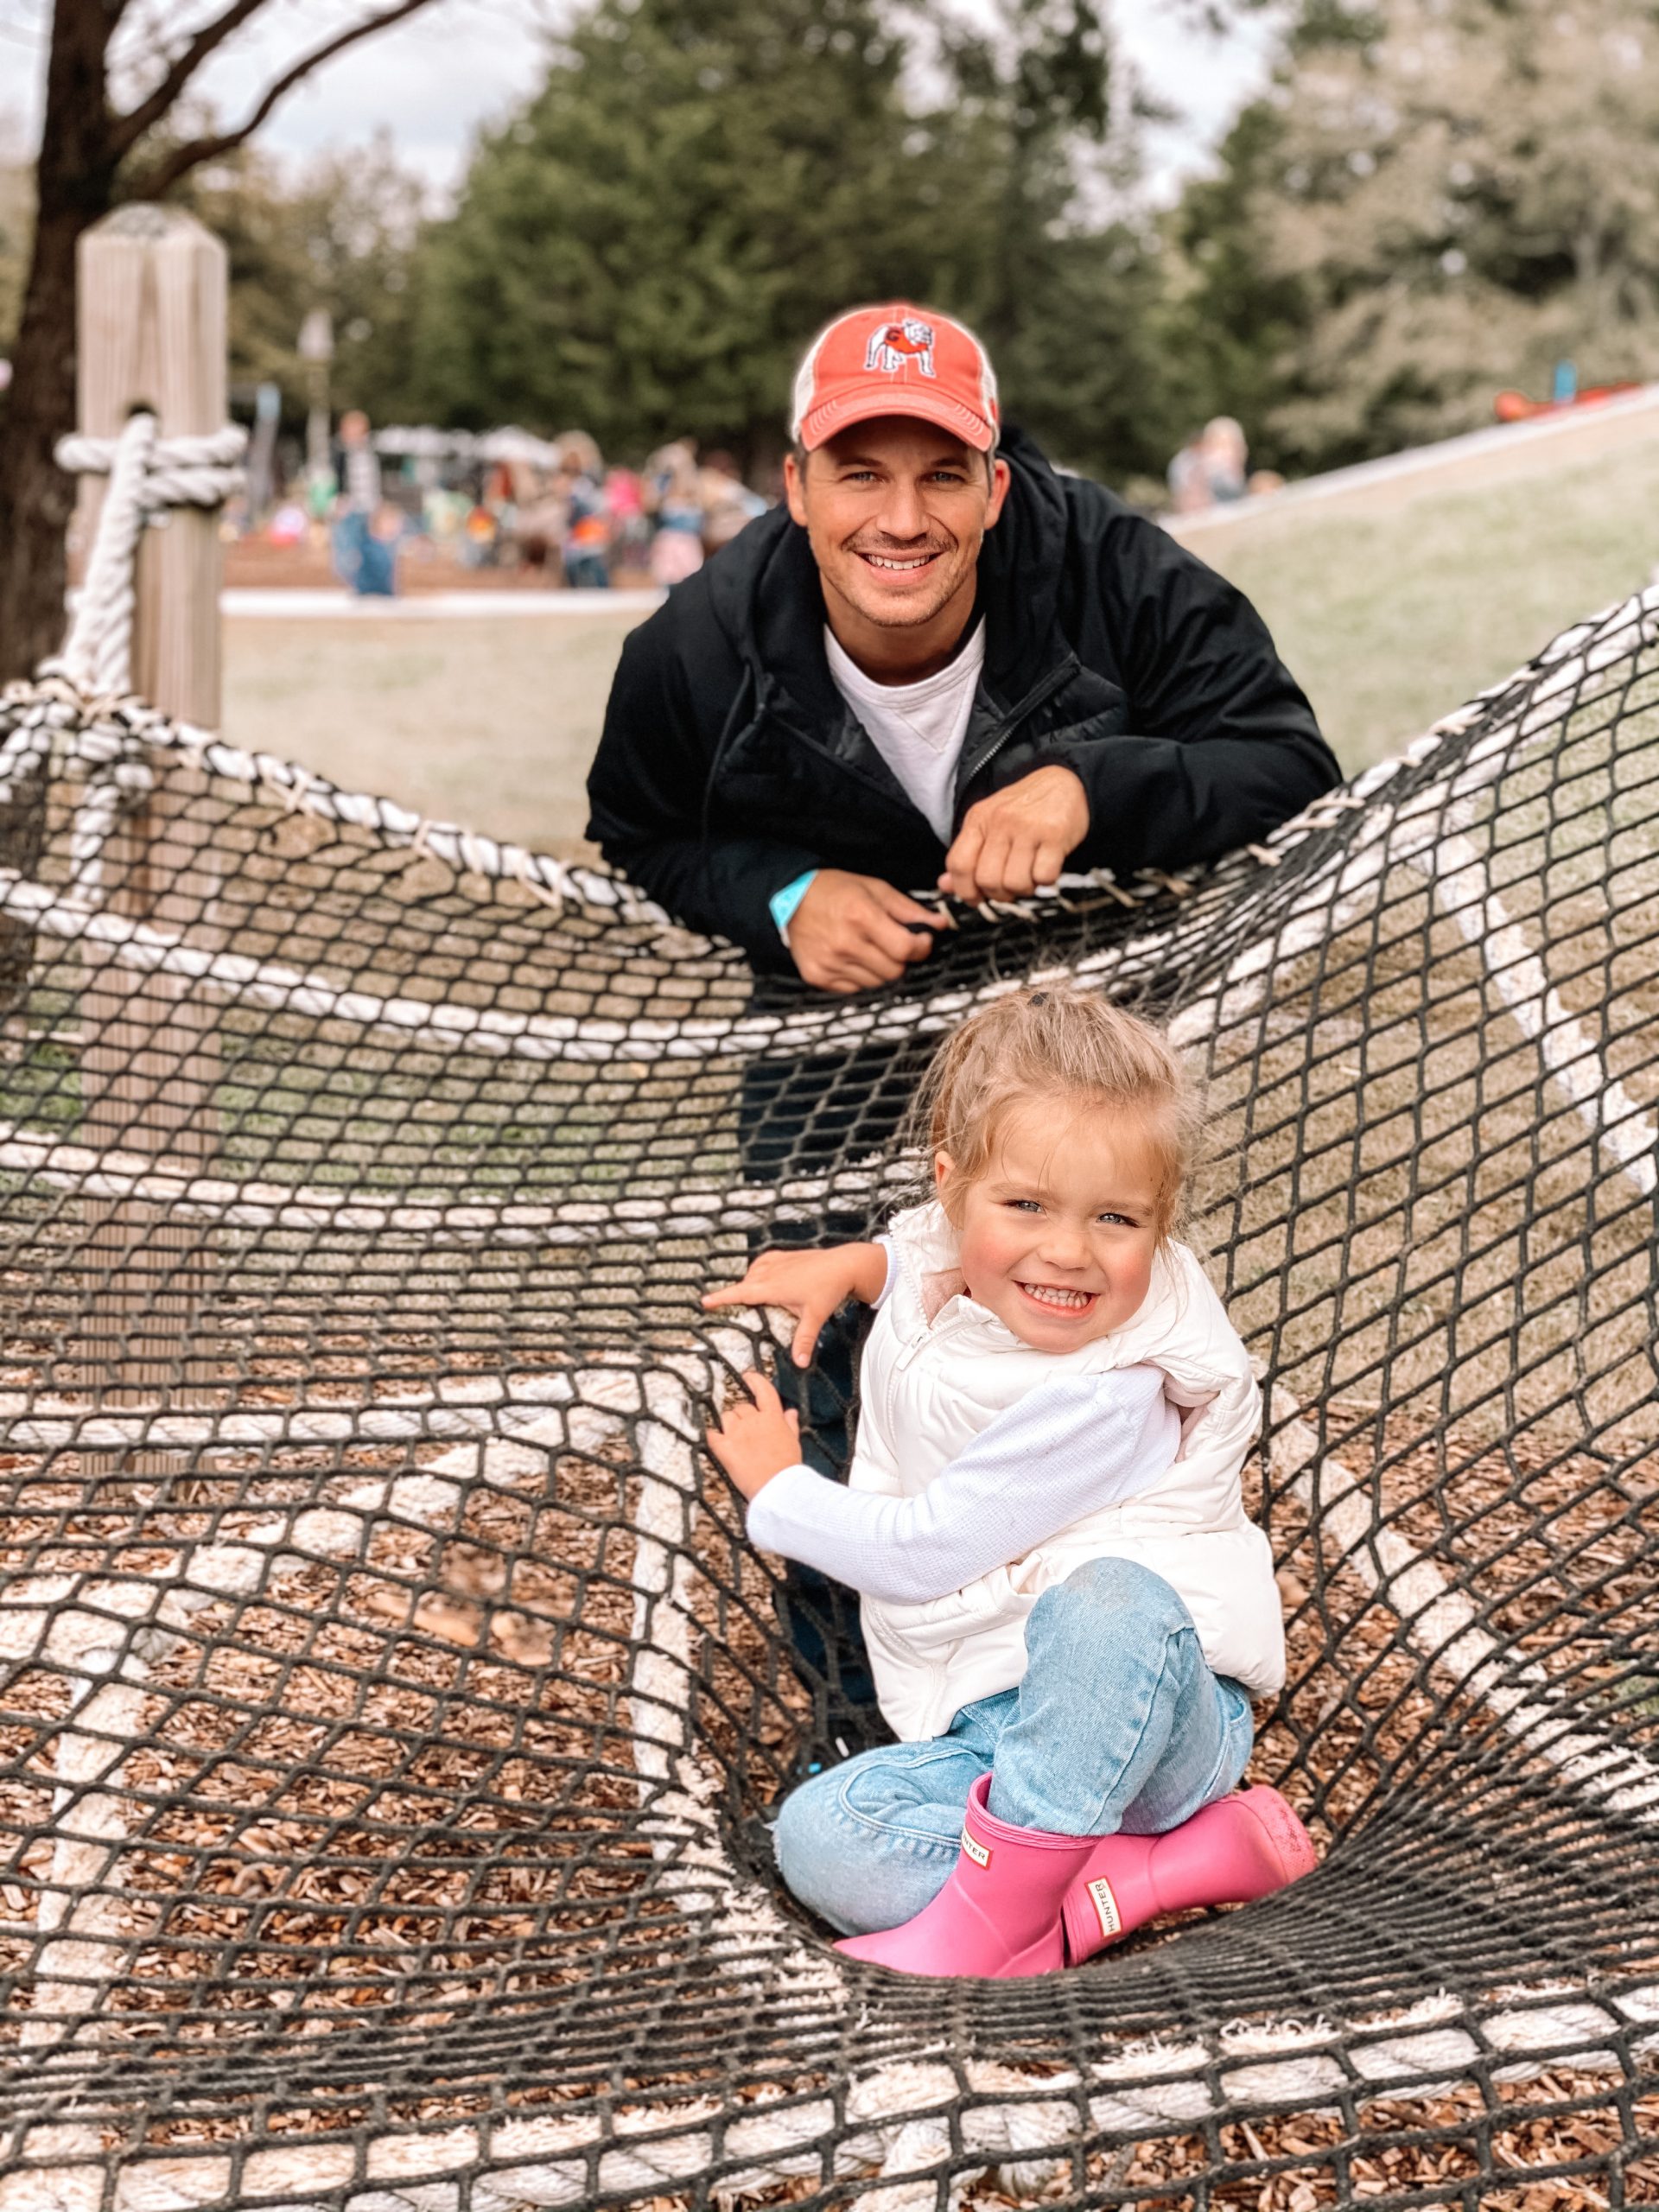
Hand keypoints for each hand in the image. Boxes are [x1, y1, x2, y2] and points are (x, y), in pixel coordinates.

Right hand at [702, 1242, 886, 1365]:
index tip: (704, 1301)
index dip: (721, 1298)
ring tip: (746, 1297)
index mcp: (772, 1286)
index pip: (740, 1293)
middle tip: (722, 1306)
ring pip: (753, 1272)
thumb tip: (798, 1363)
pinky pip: (763, 1262)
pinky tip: (762, 1276)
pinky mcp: (785, 1256)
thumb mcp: (814, 1316)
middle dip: (733, 1294)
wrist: (845, 1264)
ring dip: (747, 1283)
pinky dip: (758, 1270)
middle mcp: (771, 1271)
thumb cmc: (829, 1288)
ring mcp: (778, 1261)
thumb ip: (803, 1340)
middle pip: (744, 1284)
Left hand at [706, 1371, 800, 1499]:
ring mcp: (737, 1432)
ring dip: (728, 1425)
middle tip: (746, 1431)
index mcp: (773, 1417)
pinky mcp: (723, 1447)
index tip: (748, 1376)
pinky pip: (711, 1434)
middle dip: (742, 1416)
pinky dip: (712, 1436)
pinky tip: (715, 1441)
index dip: (754, 1380)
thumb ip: (790, 1425)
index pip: (763, 1390)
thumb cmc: (788, 1468)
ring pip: (726, 1417)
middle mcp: (754, 1420)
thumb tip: (791, 1412)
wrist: (777, 1487)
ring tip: (735, 1439)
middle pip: (741, 1407)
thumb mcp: (793, 1442)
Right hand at [786, 869, 945, 994]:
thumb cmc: (836, 891)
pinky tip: (853, 959)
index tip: (920, 940)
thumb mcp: (875, 889)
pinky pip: (855, 990)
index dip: (921, 947)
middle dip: (902, 960)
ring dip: (882, 970)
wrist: (790, 899)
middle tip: (893, 944)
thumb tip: (940, 924)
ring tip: (871, 950)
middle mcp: (844, 943)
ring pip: (877, 984)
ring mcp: (829, 964)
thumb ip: (909, 909)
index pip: (905, 948)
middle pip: (894, 971)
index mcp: (861, 916)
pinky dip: (861, 978)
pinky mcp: (818, 977)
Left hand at [939, 765, 1088, 903]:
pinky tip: (1046, 867)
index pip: (958, 864)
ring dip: (1024, 889)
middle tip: (1010, 887)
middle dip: (999, 894)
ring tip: (1030, 875)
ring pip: (1015, 883)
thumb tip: (944, 886)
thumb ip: (967, 855)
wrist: (1062, 781)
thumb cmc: (1023, 810)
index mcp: (978, 820)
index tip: (977, 897)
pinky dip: (1046, 880)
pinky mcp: (1055, 834)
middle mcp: (1000, 821)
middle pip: (987, 880)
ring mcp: (1028, 827)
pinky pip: (1044, 876)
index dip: (964, 890)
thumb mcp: (988, 824)